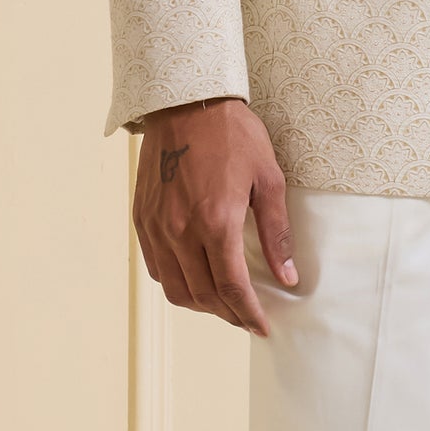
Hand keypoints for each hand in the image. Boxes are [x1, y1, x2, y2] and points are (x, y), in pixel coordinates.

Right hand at [133, 98, 294, 333]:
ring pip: (175, 288)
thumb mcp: (268, 180)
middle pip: (203, 296)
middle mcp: (181, 230)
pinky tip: (195, 278)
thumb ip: (276, 234)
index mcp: (216, 222)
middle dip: (228, 314)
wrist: (186, 104)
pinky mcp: (142, 218)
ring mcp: (157, 226)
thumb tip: (287, 276)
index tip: (262, 326)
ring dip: (201, 304)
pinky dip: (176, 283)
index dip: (248, 314)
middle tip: (247, 318)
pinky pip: (156, 267)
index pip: (231, 288)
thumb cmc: (233, 136)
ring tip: (223, 304)